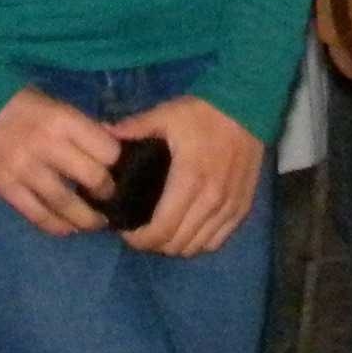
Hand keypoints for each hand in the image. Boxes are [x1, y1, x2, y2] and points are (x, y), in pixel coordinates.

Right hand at [0, 86, 120, 236]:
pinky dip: (56, 226)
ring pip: (66, 204)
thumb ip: (81, 128)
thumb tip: (112, 148)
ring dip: (86, 219)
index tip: (119, 169)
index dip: (118, 161)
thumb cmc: (20, 101)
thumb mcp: (56, 104)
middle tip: (108, 197)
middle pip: (93, 178)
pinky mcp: (6, 187)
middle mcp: (48, 145)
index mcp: (63, 119)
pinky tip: (67, 229)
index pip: (107, 149)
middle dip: (107, 192)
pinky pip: (37, 215)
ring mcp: (25, 169)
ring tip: (95, 222)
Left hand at [116, 96, 262, 257]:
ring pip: (197, 247)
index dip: (139, 239)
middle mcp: (211, 200)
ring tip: (162, 231)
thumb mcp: (166, 115)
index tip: (125, 231)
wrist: (248, 105)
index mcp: (189, 180)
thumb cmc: (203, 113)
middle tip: (140, 231)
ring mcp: (229, 207)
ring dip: (176, 245)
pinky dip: (199, 242)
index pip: (162, 229)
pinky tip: (187, 230)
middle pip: (177, 244)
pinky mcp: (242, 208)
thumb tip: (103, 134)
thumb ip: (134, 128)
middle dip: (153, 244)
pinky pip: (217, 241)